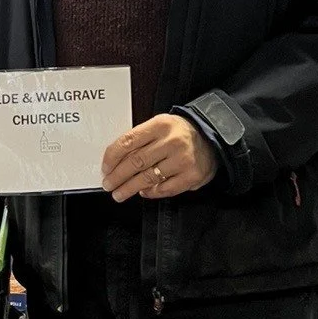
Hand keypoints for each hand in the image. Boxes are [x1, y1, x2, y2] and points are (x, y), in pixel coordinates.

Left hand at [101, 114, 218, 201]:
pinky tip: (143, 192)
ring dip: (129, 188)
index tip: (105, 168)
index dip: (112, 157)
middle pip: (135, 162)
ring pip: (147, 178)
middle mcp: (171, 142)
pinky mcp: (190, 176)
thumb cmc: (180, 133)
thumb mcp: (160, 125)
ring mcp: (182, 160)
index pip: (128, 142)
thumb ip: (140, 139)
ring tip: (120, 193)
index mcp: (160, 125)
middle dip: (117, 176)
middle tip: (108, 184)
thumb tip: (115, 160)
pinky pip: (164, 189)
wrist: (212, 139)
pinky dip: (150, 192)